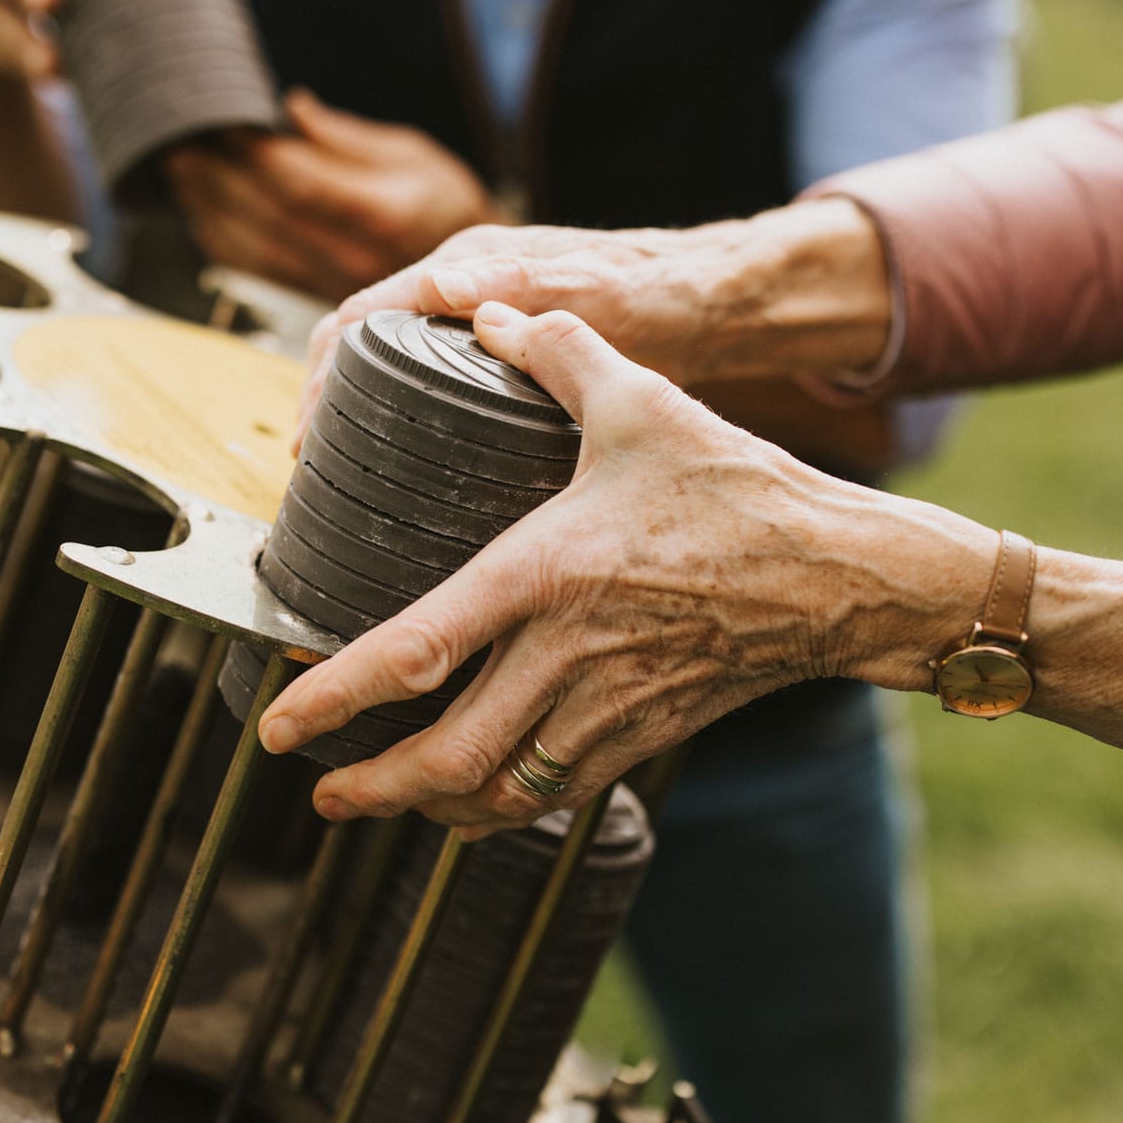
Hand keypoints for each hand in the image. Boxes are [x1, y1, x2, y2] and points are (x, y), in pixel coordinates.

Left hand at [165, 90, 503, 302]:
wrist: (472, 276)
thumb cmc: (441, 201)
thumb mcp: (410, 152)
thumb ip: (345, 137)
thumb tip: (291, 110)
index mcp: (382, 212)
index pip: (301, 182)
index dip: (255, 153)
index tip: (226, 122)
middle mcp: (357, 254)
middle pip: (269, 215)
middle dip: (218, 177)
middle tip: (179, 142)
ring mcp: (335, 282)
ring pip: (256, 247)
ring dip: (210, 207)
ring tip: (180, 171)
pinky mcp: (319, 295)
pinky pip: (259, 269)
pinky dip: (222, 239)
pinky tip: (201, 211)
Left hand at [258, 303, 994, 834]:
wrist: (842, 576)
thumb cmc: (740, 490)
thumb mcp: (644, 402)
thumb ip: (560, 352)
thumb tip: (493, 313)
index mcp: (546, 572)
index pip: (416, 650)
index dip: (336, 695)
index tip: (280, 720)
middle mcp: (567, 653)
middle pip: (447, 754)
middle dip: (370, 786)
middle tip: (318, 790)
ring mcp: (607, 706)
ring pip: (498, 789)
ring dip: (428, 808)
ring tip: (379, 802)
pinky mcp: (643, 734)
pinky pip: (554, 792)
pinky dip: (499, 809)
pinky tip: (472, 803)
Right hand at [292, 198, 893, 447]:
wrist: (712, 304)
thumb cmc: (661, 293)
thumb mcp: (593, 293)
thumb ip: (524, 288)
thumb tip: (441, 284)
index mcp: (468, 266)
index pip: (360, 315)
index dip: (322, 375)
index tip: (306, 436)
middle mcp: (462, 286)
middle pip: (361, 342)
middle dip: (325, 400)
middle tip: (311, 470)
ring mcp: (477, 316)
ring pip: (391, 364)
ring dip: (357, 413)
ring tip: (341, 476)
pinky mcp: (499, 350)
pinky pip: (426, 380)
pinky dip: (399, 416)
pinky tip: (401, 463)